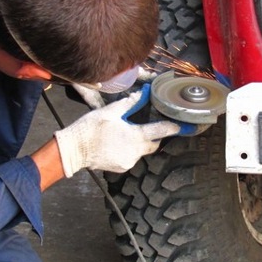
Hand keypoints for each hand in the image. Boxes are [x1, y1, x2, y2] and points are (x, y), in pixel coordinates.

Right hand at [54, 85, 180, 176]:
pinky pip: (131, 157)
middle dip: (154, 136)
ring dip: (138, 142)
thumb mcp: (110, 112)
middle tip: (149, 127)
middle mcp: (135, 152)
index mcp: (134, 136)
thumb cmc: (90, 129)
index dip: (175, 128)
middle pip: (153, 144)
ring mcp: (128, 162)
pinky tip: (116, 143)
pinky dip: (128, 149)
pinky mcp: (121, 167)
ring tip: (122, 134)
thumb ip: (130, 103)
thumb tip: (144, 93)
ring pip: (141, 151)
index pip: (160, 131)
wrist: (73, 150)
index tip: (188, 127)